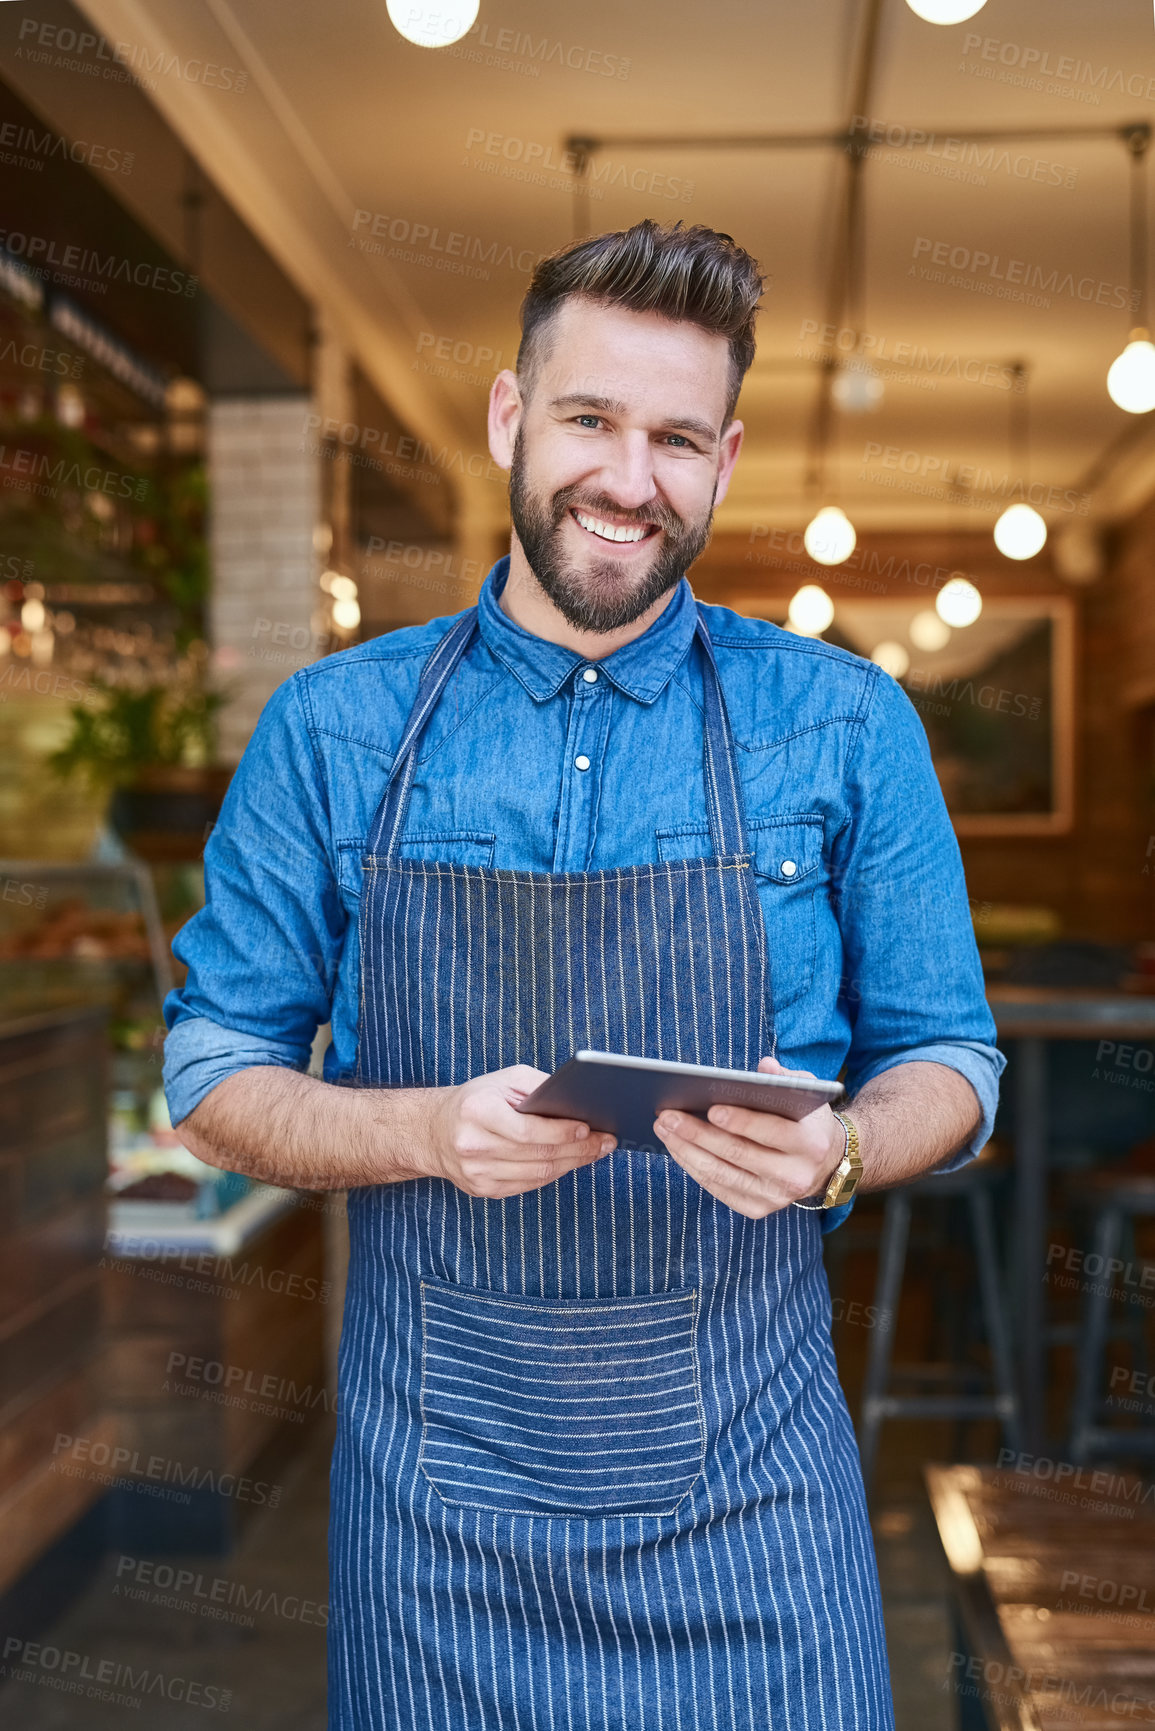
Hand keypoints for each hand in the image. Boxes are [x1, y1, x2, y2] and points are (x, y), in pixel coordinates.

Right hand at [424, 1065, 615, 1199]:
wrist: (434, 1131)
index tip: (590, 1128)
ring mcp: (476, 1173)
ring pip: (537, 1174)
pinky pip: (528, 1185)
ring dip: (572, 1164)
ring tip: (595, 1152)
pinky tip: (570, 1162)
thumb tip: (579, 1103)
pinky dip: (553, 1174)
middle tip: (606, 1141)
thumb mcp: (504, 1081)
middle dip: (578, 1149)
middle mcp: (473, 1146)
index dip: (562, 1132)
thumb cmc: (476, 1100)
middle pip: (538, 1154)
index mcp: (476, 1112)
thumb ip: (539, 1088)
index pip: (528, 1130)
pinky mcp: (482, 1190)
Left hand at [652, 1056, 844, 1219]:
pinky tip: (677, 1148)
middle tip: (668, 1115)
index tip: (710, 1108)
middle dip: (698, 1133)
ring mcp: (775, 1197)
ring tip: (664, 1128)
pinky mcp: (758, 1209)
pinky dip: (694, 1167)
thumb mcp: (805, 1095)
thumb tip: (764, 1067)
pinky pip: (718, 1188)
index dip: (740, 1121)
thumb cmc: (805, 1120)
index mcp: (810, 1143)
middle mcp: (795, 1176)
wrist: (825, 1164)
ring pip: (722, 1174)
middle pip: (738, 1154)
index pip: (771, 1131)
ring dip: (687, 1151)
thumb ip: (786, 1079)